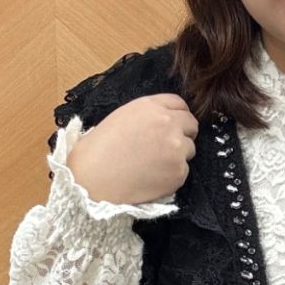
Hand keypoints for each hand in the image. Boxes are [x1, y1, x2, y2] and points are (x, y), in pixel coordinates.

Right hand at [65, 92, 198, 204]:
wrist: (92, 180)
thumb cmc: (98, 150)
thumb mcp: (122, 117)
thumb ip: (148, 116)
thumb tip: (165, 122)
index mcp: (151, 106)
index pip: (180, 105)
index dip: (177, 116)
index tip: (173, 126)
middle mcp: (168, 123)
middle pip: (191, 125)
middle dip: (183, 134)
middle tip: (166, 148)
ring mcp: (176, 148)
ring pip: (189, 150)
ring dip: (177, 156)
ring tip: (152, 165)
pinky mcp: (179, 172)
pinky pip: (183, 172)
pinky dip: (171, 176)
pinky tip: (151, 178)